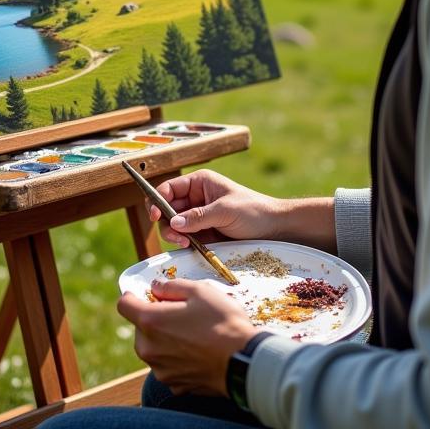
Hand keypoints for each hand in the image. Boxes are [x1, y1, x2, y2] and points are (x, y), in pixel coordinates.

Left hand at [117, 277, 257, 394]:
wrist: (244, 362)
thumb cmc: (222, 322)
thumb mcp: (200, 291)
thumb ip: (172, 286)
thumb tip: (156, 287)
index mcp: (151, 322)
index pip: (124, 304)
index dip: (133, 295)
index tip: (147, 294)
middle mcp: (149, 349)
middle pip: (140, 328)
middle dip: (154, 317)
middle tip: (180, 311)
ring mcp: (161, 370)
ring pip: (154, 348)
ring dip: (165, 338)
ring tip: (194, 332)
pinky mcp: (175, 385)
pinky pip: (169, 365)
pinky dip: (177, 357)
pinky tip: (199, 351)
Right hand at [148, 169, 282, 245]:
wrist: (274, 229)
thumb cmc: (253, 211)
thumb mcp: (225, 210)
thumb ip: (198, 216)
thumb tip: (172, 222)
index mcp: (199, 183)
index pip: (168, 189)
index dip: (157, 200)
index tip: (154, 215)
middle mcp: (195, 198)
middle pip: (166, 209)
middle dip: (166, 222)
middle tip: (177, 237)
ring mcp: (198, 217)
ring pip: (173, 226)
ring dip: (174, 235)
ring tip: (186, 243)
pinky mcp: (203, 234)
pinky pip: (185, 238)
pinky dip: (183, 243)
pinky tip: (191, 247)